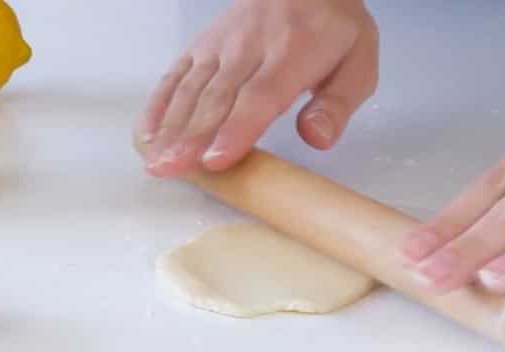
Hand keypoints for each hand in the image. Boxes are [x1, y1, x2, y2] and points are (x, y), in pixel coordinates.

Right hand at [134, 0, 378, 176]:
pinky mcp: (201, 46)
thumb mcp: (358, 62)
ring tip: (156, 161)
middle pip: (217, 96)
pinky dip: (158, 104)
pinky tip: (146, 134)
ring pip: (191, 88)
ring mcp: (220, 45)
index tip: (216, 160)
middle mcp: (249, 47)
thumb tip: (317, 138)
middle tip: (171, 169)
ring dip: (170, 126)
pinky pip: (175, 75)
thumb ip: (338, 104)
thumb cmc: (333, 29)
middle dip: (191, 136)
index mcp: (292, 54)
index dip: (236, 129)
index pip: (259, 96)